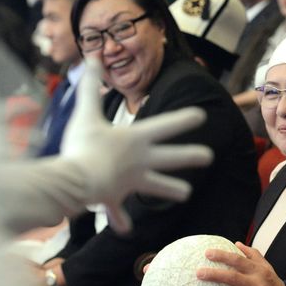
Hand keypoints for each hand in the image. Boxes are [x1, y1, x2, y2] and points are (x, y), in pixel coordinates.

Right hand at [60, 58, 212, 233]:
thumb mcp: (86, 112)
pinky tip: (126, 229)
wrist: (75, 181)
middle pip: (172, 158)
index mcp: (136, 139)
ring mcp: (131, 181)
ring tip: (185, 193)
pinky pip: (119, 211)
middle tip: (209, 157)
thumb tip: (91, 56)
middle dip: (192, 156)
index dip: (184, 119)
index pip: (166, 125)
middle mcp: (140, 161)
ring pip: (157, 186)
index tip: (201, 116)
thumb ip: (90, 86)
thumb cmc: (81, 145)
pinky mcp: (116, 197)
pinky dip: (120, 219)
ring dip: (170, 190)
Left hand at [195, 242, 285, 285]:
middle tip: (198, 273)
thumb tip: (237, 244)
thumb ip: (254, 255)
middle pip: (232, 277)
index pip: (238, 260)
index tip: (207, 253)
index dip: (222, 256)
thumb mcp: (269, 269)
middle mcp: (257, 285)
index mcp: (259, 272)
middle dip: (213, 274)